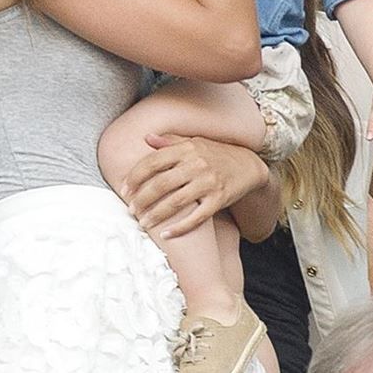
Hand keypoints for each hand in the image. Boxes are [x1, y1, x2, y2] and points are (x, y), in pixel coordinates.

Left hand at [120, 133, 267, 238]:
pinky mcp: (219, 199)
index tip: (124, 189)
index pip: (153, 162)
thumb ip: (169, 142)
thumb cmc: (216, 154)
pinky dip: (180, 228)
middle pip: (161, 184)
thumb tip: (146, 138)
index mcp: (186, 148)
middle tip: (131, 210)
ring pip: (176, 202)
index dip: (135, 177)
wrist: (249, 166)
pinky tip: (166, 235)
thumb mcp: (194, 142)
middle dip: (142, 199)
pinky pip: (197, 217)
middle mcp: (197, 164)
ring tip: (143, 223)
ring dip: (156, 215)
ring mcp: (209, 182)